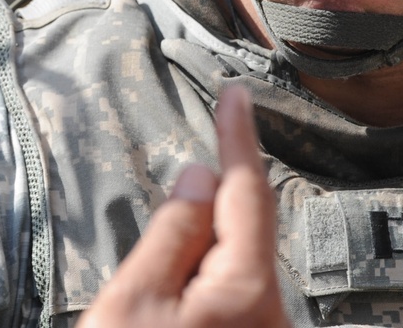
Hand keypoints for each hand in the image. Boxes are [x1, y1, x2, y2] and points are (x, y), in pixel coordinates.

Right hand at [77, 85, 289, 327]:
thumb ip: (172, 234)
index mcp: (244, 292)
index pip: (247, 192)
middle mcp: (270, 314)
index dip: (238, 138)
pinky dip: (205, 273)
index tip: (237, 95)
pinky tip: (172, 291)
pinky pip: (231, 291)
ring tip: (156, 273)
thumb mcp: (132, 301)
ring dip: (200, 245)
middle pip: (243, 228)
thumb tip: (200, 176)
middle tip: (168, 202)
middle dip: (210, 200)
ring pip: (235, 261)